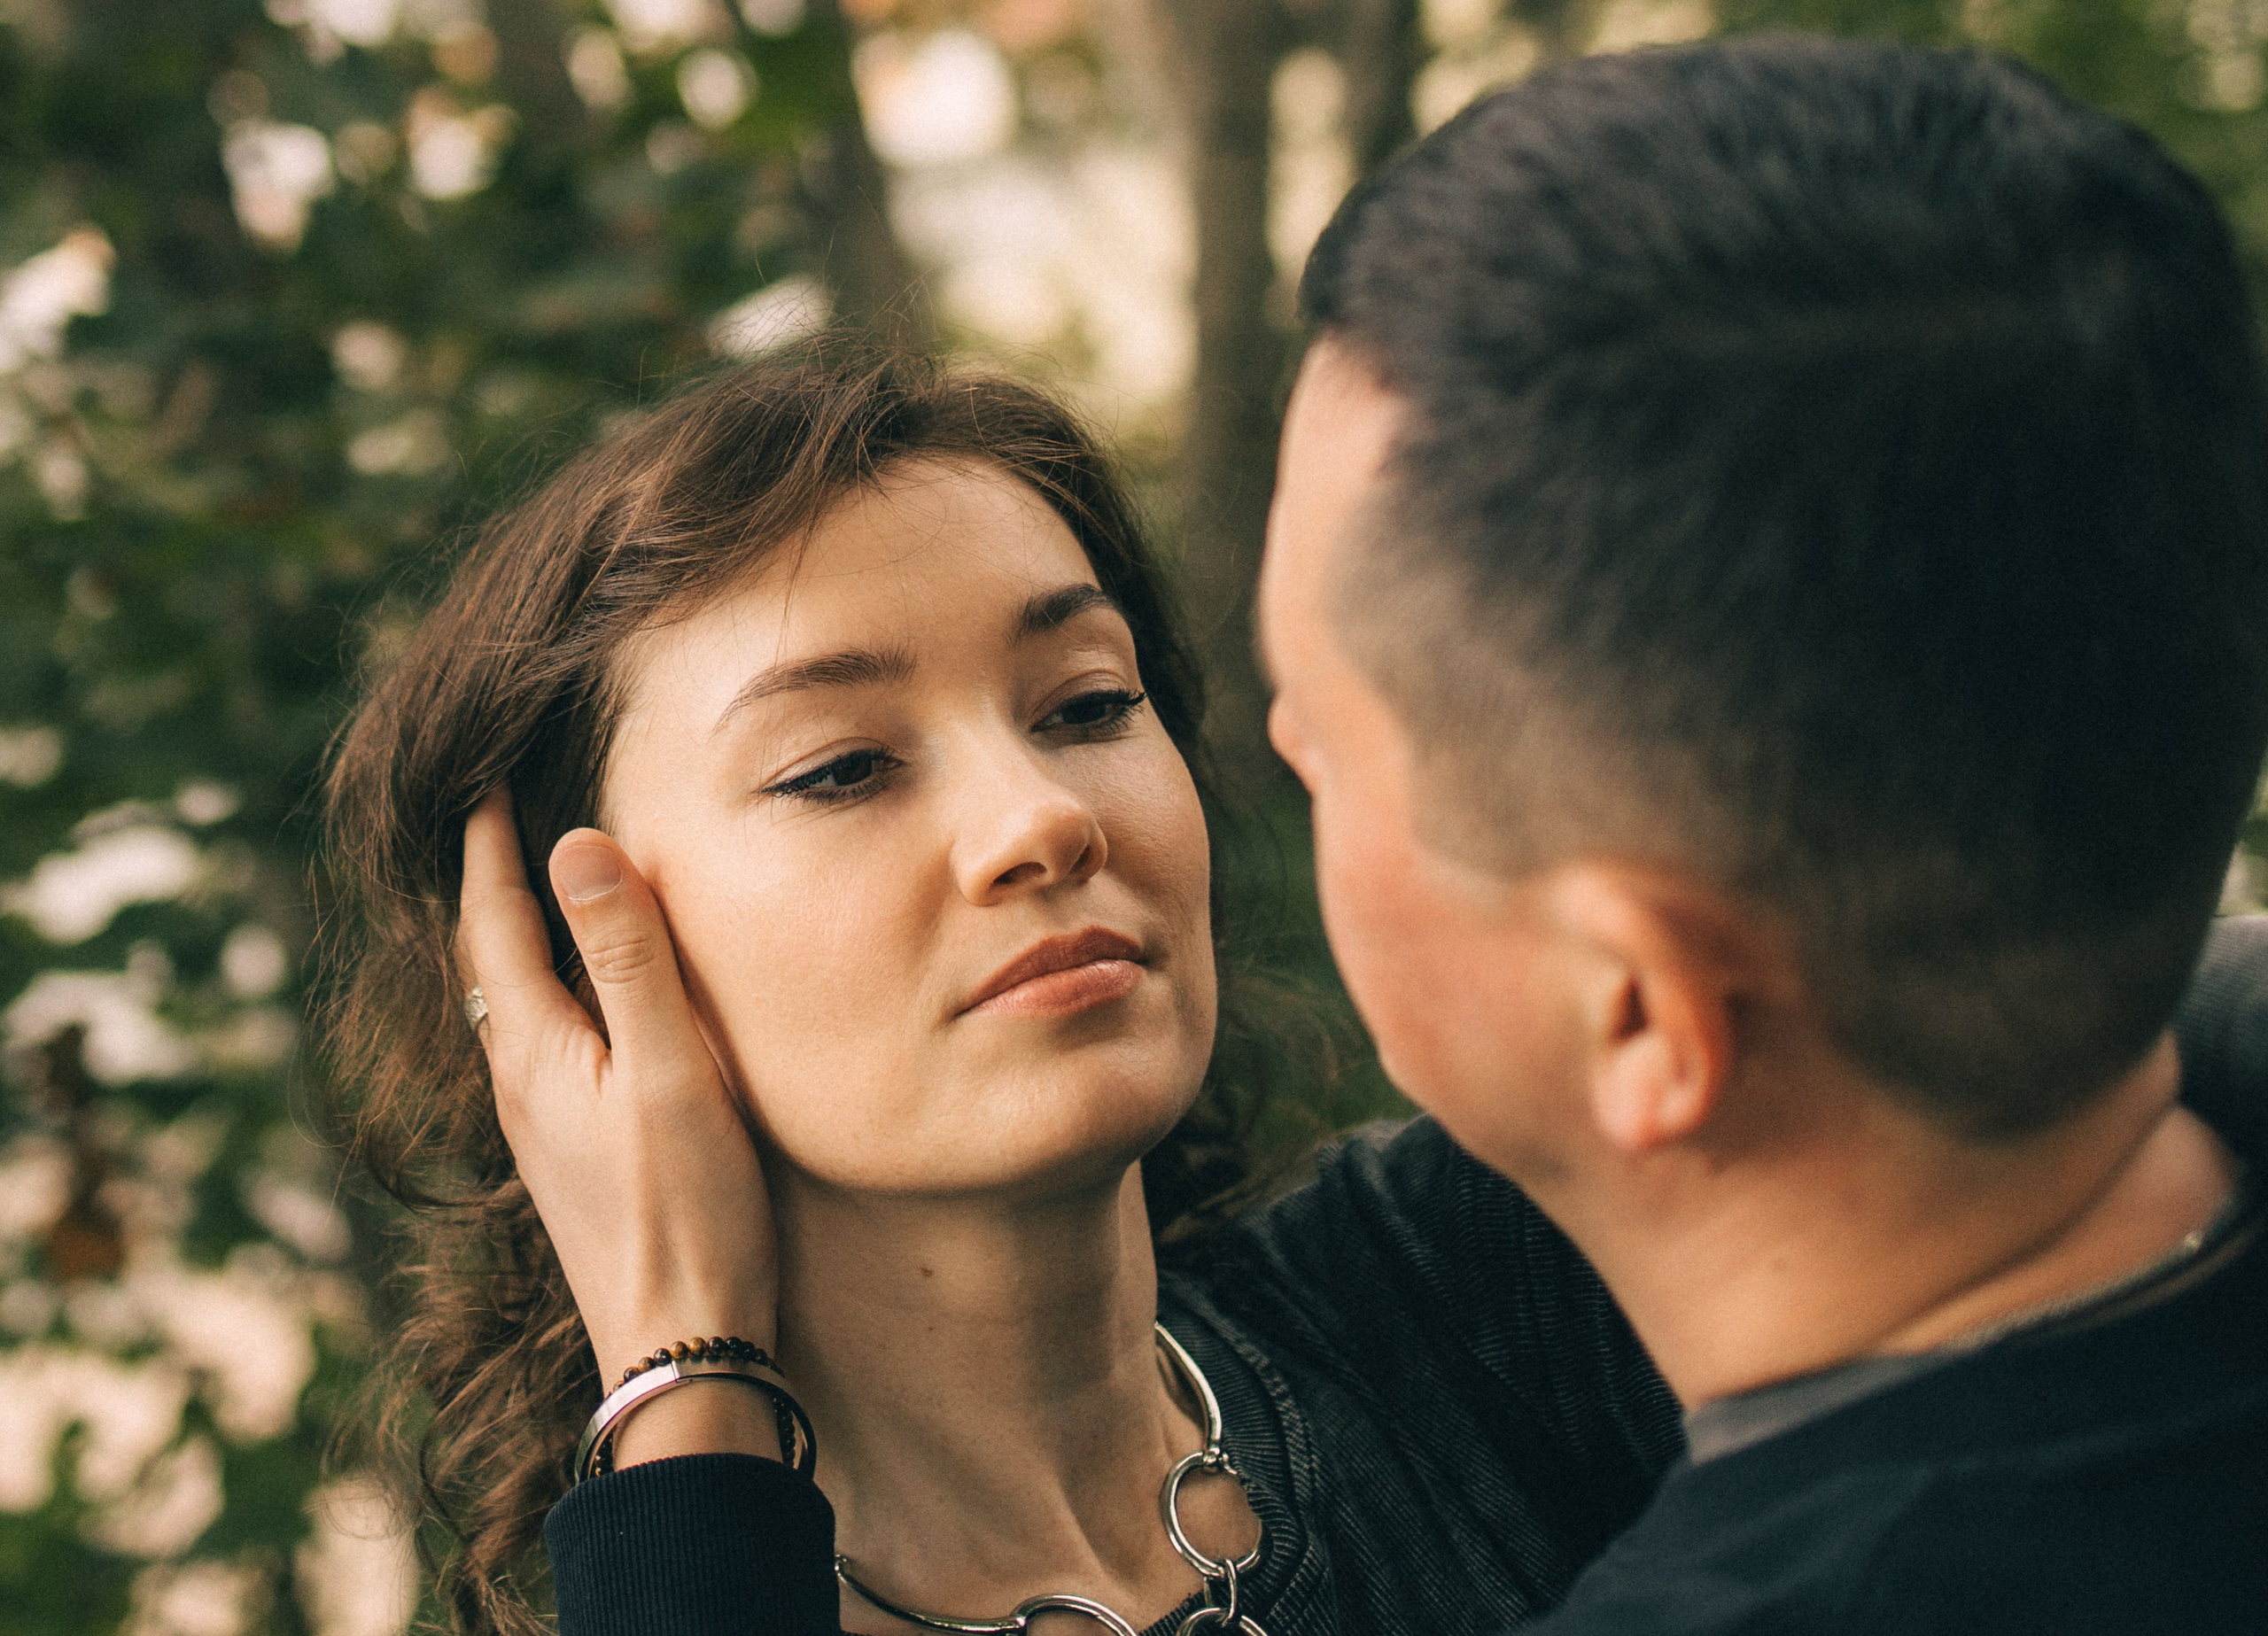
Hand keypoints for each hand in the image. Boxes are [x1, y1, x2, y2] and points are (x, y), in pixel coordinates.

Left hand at [457, 791, 782, 1463]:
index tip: (484, 779)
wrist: (682, 1347)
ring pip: (512, 1005)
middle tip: (498, 814)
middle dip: (490, 883)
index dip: (488, 846)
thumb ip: (628, 959)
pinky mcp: (573, 1157)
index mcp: (533, 1052)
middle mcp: (519, 1085)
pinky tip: (581, 1001)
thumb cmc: (689, 1210)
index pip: (492, 923)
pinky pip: (542, 1044)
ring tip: (534, 888)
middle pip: (487, 961)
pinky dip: (548, 989)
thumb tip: (576, 846)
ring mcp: (542, 1127)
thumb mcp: (670, 1070)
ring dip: (516, 937)